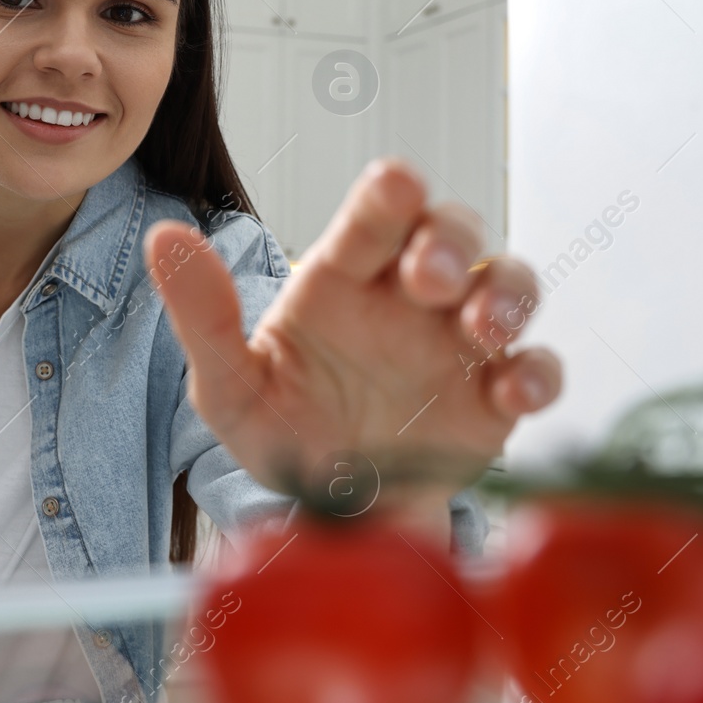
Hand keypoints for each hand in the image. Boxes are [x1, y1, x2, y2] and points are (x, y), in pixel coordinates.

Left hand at [145, 157, 560, 515]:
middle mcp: (410, 298)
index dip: (390, 195)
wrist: (330, 516)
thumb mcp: (231, 385)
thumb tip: (164, 238)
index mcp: (345, 278)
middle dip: (450, 242)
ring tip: (483, 329)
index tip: (395, 186)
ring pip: (508, 285)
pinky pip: (537, 368)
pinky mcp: (495, 397)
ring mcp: (459, 344)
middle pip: (454, 233)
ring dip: (505, 295)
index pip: (374, 217)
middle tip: (426, 279)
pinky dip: (538, 373)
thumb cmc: (285, 432)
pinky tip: (514, 393)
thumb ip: (203, 316)